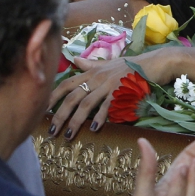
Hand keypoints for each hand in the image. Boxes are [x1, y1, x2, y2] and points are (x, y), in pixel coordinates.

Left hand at [48, 48, 176, 138]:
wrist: (154, 63)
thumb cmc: (132, 65)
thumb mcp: (107, 62)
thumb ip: (89, 64)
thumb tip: (74, 60)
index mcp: (91, 72)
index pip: (66, 84)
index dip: (52, 97)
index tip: (41, 110)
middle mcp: (96, 78)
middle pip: (72, 97)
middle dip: (59, 115)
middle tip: (51, 131)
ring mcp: (108, 84)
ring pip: (86, 104)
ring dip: (75, 121)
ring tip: (68, 135)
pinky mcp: (121, 91)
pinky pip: (107, 105)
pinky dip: (99, 117)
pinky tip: (94, 128)